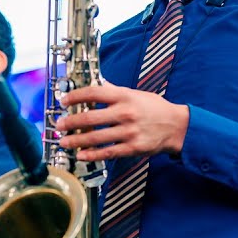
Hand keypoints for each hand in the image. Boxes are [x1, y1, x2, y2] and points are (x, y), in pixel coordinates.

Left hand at [55, 85, 189, 161]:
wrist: (178, 126)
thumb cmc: (154, 108)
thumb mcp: (135, 94)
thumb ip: (114, 91)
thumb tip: (94, 83)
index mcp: (124, 96)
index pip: (94, 92)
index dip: (75, 96)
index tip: (64, 101)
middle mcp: (125, 113)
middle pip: (90, 117)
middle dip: (71, 122)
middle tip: (59, 125)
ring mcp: (129, 132)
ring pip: (96, 137)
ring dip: (76, 140)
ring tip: (64, 141)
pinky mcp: (133, 148)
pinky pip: (108, 152)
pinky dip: (92, 155)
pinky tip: (80, 155)